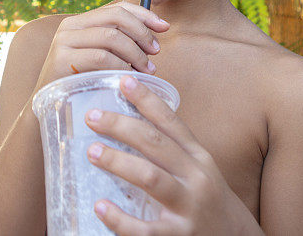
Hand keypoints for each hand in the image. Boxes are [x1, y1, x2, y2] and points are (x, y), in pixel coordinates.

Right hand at [33, 3, 169, 92]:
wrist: (53, 109)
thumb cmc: (85, 83)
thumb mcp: (103, 57)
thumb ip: (121, 42)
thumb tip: (158, 29)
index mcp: (81, 21)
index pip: (117, 8)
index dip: (144, 14)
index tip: (164, 27)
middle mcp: (70, 26)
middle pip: (116, 17)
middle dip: (142, 33)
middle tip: (155, 52)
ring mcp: (64, 41)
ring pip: (111, 36)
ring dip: (136, 53)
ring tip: (146, 69)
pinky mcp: (62, 60)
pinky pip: (101, 57)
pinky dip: (121, 65)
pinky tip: (129, 76)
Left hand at [83, 75, 259, 235]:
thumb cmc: (208, 202)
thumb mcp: (199, 170)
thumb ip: (173, 151)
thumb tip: (131, 127)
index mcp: (198, 158)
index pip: (171, 122)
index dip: (147, 100)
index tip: (124, 81)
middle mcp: (195, 178)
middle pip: (155, 143)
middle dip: (122, 126)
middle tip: (93, 116)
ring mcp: (187, 208)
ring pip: (150, 178)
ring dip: (118, 162)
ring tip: (93, 151)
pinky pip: (144, 229)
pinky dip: (120, 218)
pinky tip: (101, 206)